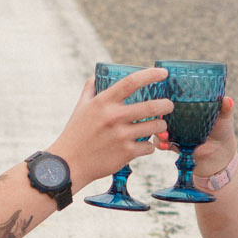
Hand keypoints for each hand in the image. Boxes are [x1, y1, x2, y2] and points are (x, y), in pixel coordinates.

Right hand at [49, 67, 171, 185]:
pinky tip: (144, 145)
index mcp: (103, 102)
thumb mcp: (80, 107)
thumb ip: (90, 90)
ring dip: (161, 126)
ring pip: (155, 127)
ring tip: (159, 126)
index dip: (151, 75)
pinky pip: (149, 147)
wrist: (69, 164)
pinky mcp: (126, 153)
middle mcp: (114, 117)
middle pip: (152, 106)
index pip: (132, 82)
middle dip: (166, 105)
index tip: (164, 73)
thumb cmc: (75, 133)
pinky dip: (149, 146)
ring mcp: (121, 135)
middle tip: (169, 105)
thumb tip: (97, 76)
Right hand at [160, 94, 237, 174]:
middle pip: (161, 112)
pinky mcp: (173, 144)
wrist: (220, 153)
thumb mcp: (224, 117)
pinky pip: (161, 143)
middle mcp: (178, 117)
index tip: (162, 97)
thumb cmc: (222, 130)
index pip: (173, 98)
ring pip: (158, 127)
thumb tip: (227, 99)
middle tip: (161, 116)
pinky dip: (161, 144)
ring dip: (157, 130)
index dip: (165, 97)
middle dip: (157, 114)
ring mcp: (174, 130)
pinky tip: (165, 145)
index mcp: (187, 107)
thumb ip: (225, 108)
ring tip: (164, 135)